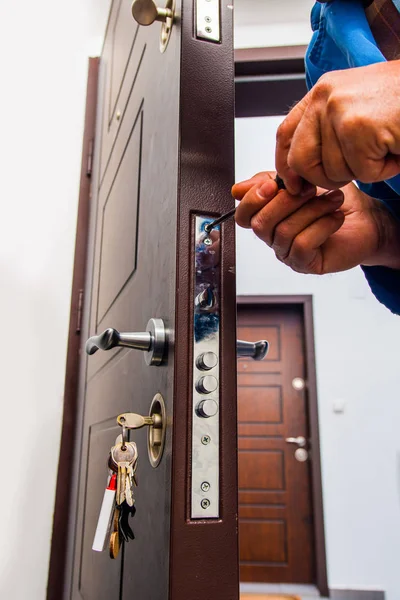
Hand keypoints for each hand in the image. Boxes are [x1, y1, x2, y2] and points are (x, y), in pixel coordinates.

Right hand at [232, 172, 399, 273]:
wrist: (368, 219)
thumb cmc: (337, 200)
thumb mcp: (303, 179)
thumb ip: (273, 180)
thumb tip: (238, 189)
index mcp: (269, 217)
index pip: (244, 216)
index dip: (252, 200)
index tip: (273, 184)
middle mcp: (274, 238)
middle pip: (261, 224)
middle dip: (286, 202)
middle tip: (311, 189)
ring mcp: (288, 253)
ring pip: (284, 232)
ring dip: (312, 211)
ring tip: (334, 199)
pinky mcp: (306, 264)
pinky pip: (302, 245)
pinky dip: (322, 227)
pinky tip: (336, 218)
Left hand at [275, 61, 399, 194]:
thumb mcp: (357, 110)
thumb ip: (326, 131)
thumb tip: (296, 170)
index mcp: (323, 92)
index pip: (285, 134)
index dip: (286, 166)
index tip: (294, 185)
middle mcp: (325, 97)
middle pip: (301, 161)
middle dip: (327, 177)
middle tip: (358, 165)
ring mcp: (340, 111)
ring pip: (334, 172)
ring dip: (365, 170)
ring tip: (386, 145)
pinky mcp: (358, 128)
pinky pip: (362, 172)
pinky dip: (384, 170)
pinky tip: (395, 147)